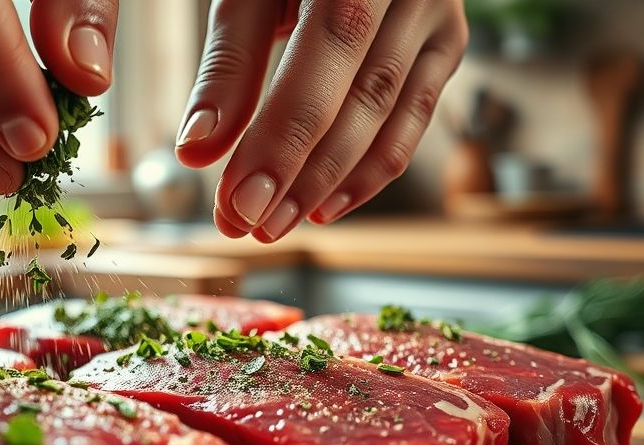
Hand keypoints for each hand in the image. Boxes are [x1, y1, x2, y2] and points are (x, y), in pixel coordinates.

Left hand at [176, 0, 466, 241]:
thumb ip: (228, 64)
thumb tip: (198, 150)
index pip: (327, 54)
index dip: (284, 136)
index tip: (240, 202)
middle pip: (362, 96)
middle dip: (301, 173)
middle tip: (249, 225)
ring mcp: (439, 16)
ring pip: (391, 116)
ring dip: (332, 183)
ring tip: (276, 224)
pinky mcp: (445, 44)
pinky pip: (415, 119)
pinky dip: (370, 170)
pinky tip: (325, 206)